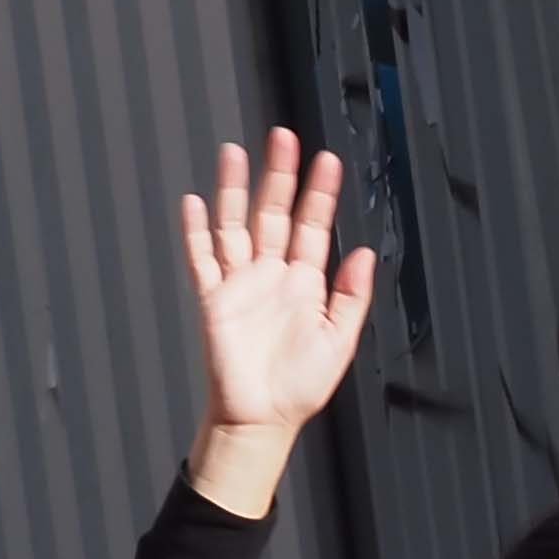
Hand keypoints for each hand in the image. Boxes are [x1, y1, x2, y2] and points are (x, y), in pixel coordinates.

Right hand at [180, 130, 374, 452]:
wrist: (261, 419)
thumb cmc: (300, 387)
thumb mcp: (339, 341)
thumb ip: (352, 296)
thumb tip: (364, 253)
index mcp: (305, 282)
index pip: (313, 226)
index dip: (320, 194)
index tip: (327, 161)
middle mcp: (272, 274)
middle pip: (273, 213)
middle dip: (279, 175)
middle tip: (284, 139)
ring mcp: (241, 284)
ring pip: (235, 225)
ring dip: (234, 190)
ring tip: (234, 154)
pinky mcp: (214, 300)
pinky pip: (203, 259)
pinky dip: (196, 232)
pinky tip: (194, 204)